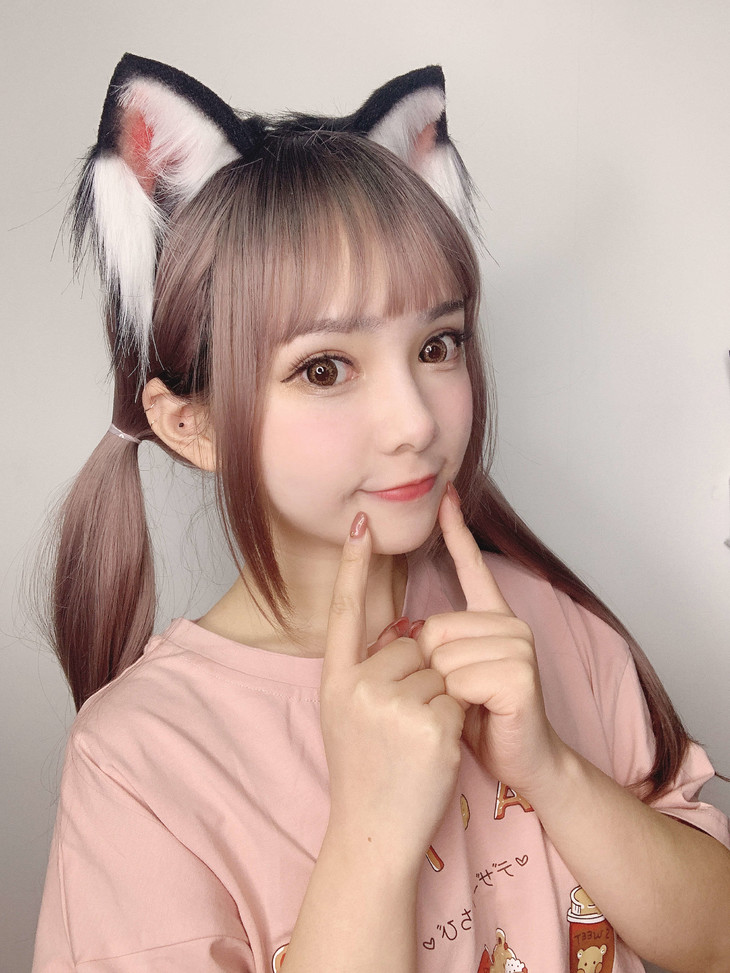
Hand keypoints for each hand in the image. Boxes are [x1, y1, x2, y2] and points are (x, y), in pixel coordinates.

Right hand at [321, 513, 465, 866]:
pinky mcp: (429, 723)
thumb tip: (407, 631)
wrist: (373, 833)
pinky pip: (460, 696)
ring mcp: (391, 704)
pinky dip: (460, 720)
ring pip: (442, 669)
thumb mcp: (347, 715)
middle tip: (406, 725)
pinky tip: (437, 751)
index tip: (362, 524)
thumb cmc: (365, 773)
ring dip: (444, 698)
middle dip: (425, 675)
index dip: (354, 567)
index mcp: (334, 680)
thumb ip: (367, 671)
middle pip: (414, 644)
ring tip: (419, 740)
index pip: (345, 611)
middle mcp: (357, 686)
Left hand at [414, 486, 563, 798]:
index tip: (446, 494)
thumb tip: (400, 630)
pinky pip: (459, 678)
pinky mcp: (520, 674)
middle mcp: (509, 624)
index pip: (471, 565)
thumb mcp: (450, 678)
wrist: (522, 761)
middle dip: (431, 669)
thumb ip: (433, 647)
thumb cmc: (482, 720)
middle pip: (434, 628)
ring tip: (470, 706)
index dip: (457, 529)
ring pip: (443, 655)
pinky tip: (481, 713)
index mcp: (491, 619)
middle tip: (459, 696)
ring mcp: (518, 646)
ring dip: (444, 690)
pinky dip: (458, 702)